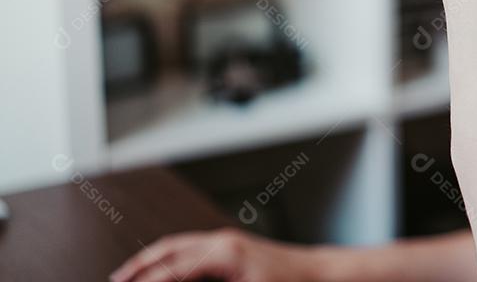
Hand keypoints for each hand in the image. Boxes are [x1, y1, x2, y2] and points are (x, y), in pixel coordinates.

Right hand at [109, 227, 312, 281]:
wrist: (319, 274)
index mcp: (225, 254)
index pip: (173, 268)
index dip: (147, 281)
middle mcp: (224, 241)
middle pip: (169, 249)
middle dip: (139, 266)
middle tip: (115, 280)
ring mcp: (229, 241)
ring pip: (178, 244)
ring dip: (152, 259)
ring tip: (128, 275)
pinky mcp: (233, 246)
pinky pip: (192, 247)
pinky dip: (171, 256)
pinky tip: (162, 271)